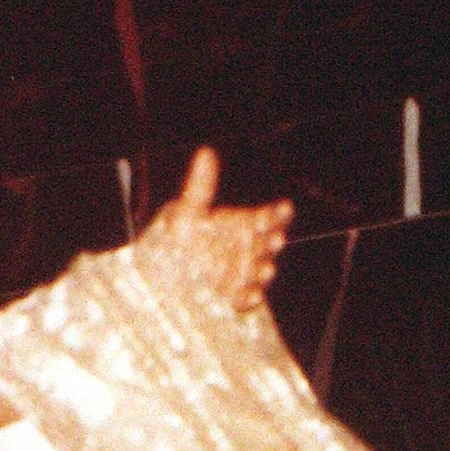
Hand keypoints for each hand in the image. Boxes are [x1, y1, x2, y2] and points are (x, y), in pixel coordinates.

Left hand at [149, 147, 291, 310]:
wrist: (165, 277)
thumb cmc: (181, 240)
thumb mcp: (187, 212)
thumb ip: (200, 185)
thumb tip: (206, 152)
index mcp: (243, 226)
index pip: (268, 218)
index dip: (277, 214)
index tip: (284, 208)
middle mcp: (249, 250)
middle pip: (267, 244)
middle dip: (271, 241)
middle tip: (274, 238)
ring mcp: (244, 274)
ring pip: (260, 271)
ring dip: (263, 270)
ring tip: (263, 269)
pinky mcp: (235, 298)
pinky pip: (245, 298)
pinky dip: (247, 297)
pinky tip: (246, 296)